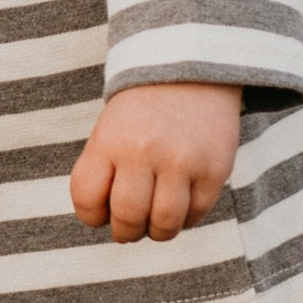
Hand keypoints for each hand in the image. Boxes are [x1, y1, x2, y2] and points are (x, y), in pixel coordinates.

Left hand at [69, 82, 243, 244]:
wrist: (192, 69)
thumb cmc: (142, 111)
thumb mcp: (110, 131)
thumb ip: (104, 173)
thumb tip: (111, 223)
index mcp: (109, 141)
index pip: (87, 199)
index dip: (91, 216)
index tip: (101, 214)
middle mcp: (144, 151)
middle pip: (127, 217)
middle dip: (125, 232)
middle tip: (129, 228)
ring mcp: (182, 161)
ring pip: (165, 224)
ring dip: (157, 232)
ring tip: (155, 222)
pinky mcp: (215, 169)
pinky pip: (197, 214)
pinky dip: (186, 219)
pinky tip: (181, 204)